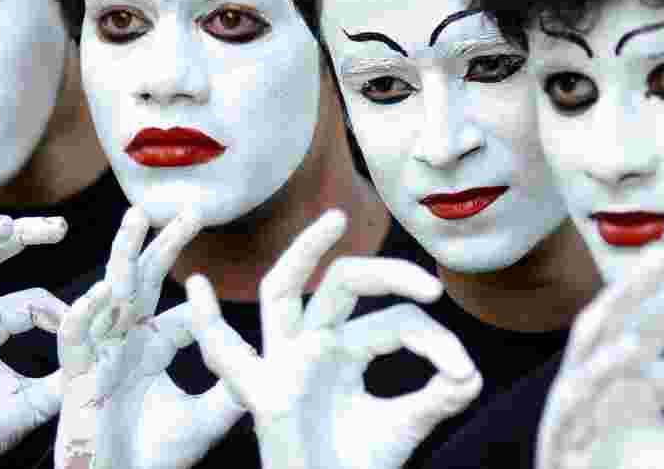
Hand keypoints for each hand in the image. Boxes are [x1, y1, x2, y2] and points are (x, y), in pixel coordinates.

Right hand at [55, 206, 243, 468]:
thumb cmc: (154, 459)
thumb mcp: (206, 419)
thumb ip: (233, 390)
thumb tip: (271, 364)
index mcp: (152, 351)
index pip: (178, 312)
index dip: (199, 300)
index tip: (218, 289)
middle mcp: (126, 344)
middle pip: (146, 282)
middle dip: (166, 244)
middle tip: (193, 209)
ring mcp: (100, 356)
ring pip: (108, 292)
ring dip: (123, 253)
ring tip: (138, 217)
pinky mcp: (76, 378)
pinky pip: (75, 338)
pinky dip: (85, 314)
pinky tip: (104, 291)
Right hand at [186, 209, 482, 468]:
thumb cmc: (357, 467)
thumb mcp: (401, 426)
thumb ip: (435, 398)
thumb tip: (470, 374)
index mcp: (344, 348)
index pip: (394, 320)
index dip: (435, 340)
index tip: (466, 374)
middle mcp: (313, 344)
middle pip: (343, 284)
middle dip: (384, 272)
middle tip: (432, 285)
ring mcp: (285, 363)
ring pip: (283, 290)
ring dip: (303, 251)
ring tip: (336, 220)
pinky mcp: (266, 395)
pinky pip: (228, 357)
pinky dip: (205, 323)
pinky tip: (193, 288)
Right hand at [537, 246, 663, 468]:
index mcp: (640, 382)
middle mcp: (609, 375)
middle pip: (646, 321)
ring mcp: (578, 393)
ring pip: (599, 330)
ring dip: (625, 293)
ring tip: (659, 258)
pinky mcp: (560, 426)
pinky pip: (579, 389)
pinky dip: (602, 366)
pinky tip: (630, 348)